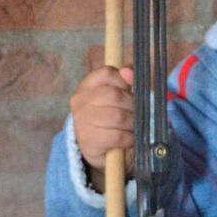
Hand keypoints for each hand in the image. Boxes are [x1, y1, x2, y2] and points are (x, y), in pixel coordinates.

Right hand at [70, 61, 132, 176]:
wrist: (92, 145)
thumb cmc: (107, 115)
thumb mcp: (113, 95)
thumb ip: (124, 80)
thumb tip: (129, 70)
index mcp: (86, 85)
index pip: (107, 73)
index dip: (124, 81)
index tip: (129, 91)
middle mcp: (80, 101)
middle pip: (115, 95)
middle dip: (132, 105)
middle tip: (136, 113)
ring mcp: (82, 121)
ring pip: (118, 116)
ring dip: (132, 123)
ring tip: (133, 126)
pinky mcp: (90, 140)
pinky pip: (118, 136)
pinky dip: (129, 138)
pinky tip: (128, 139)